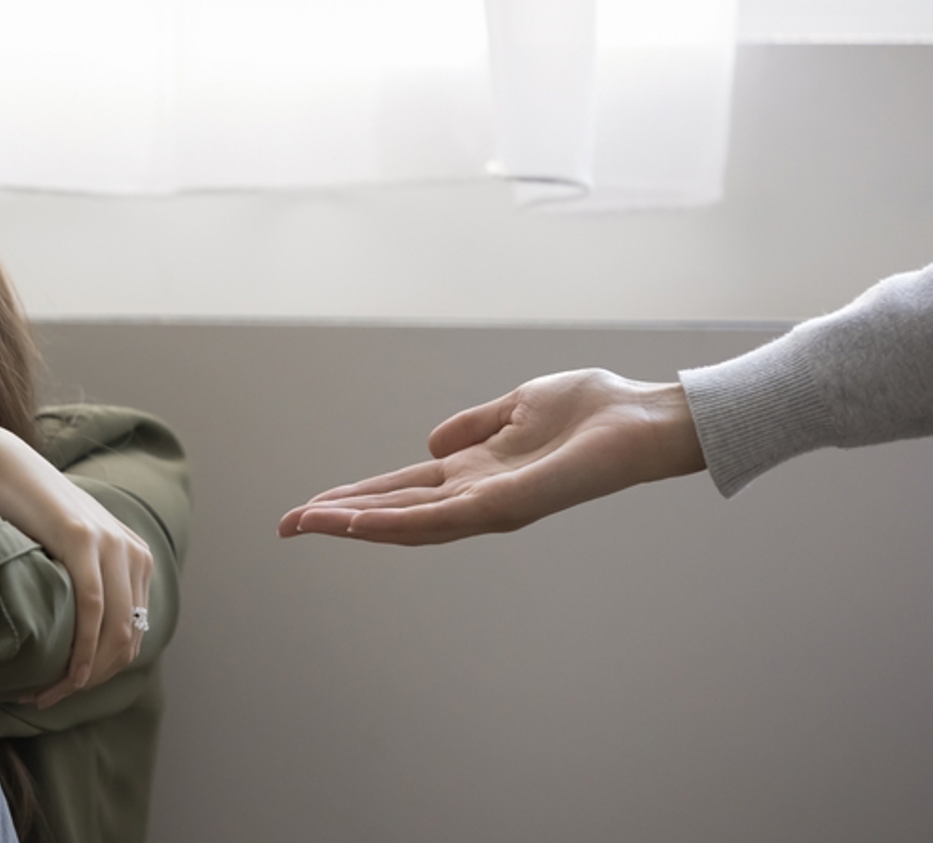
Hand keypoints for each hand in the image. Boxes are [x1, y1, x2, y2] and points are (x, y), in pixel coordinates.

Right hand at [0, 423, 151, 707]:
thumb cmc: (21, 515)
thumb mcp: (63, 553)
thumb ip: (81, 583)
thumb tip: (78, 637)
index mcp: (136, 558)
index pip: (133, 634)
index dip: (102, 672)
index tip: (63, 690)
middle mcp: (132, 552)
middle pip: (128, 639)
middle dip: (93, 680)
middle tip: (51, 700)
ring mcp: (111, 545)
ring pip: (115, 632)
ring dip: (84, 674)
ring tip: (47, 695)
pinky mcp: (82, 541)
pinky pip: (93, 610)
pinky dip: (80, 650)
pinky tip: (63, 675)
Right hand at [279, 369, 705, 544]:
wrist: (646, 420)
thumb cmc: (597, 411)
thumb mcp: (519, 406)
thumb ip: (474, 425)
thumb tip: (432, 443)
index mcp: (476, 474)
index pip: (402, 492)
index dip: (355, 498)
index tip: (310, 506)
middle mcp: (477, 497)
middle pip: (393, 513)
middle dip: (339, 520)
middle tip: (287, 526)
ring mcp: (490, 505)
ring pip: (406, 523)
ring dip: (354, 524)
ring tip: (308, 523)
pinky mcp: (506, 504)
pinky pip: (439, 517)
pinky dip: (394, 521)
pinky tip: (359, 520)